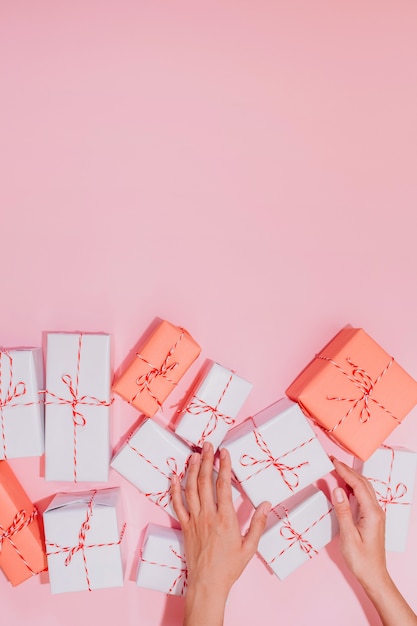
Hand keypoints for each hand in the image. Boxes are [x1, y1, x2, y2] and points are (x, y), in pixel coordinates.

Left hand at [171, 442, 270, 625]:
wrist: (208, 584)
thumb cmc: (229, 567)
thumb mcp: (250, 547)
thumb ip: (258, 524)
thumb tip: (266, 504)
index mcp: (225, 519)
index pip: (223, 486)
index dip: (224, 466)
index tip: (224, 452)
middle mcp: (208, 516)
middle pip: (204, 482)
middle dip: (206, 460)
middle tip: (208, 445)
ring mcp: (194, 520)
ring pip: (190, 489)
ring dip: (191, 470)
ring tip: (194, 455)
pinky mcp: (184, 526)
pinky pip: (177, 504)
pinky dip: (174, 489)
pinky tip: (174, 476)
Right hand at [331, 457, 387, 588]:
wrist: (374, 576)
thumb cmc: (361, 560)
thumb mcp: (348, 536)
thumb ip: (343, 511)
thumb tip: (337, 489)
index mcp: (372, 513)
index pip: (358, 485)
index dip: (345, 471)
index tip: (333, 462)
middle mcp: (376, 511)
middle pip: (362, 483)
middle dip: (348, 470)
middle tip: (332, 461)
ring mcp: (375, 514)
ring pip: (364, 489)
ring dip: (351, 477)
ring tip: (336, 469)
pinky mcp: (372, 518)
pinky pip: (363, 497)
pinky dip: (353, 487)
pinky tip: (344, 487)